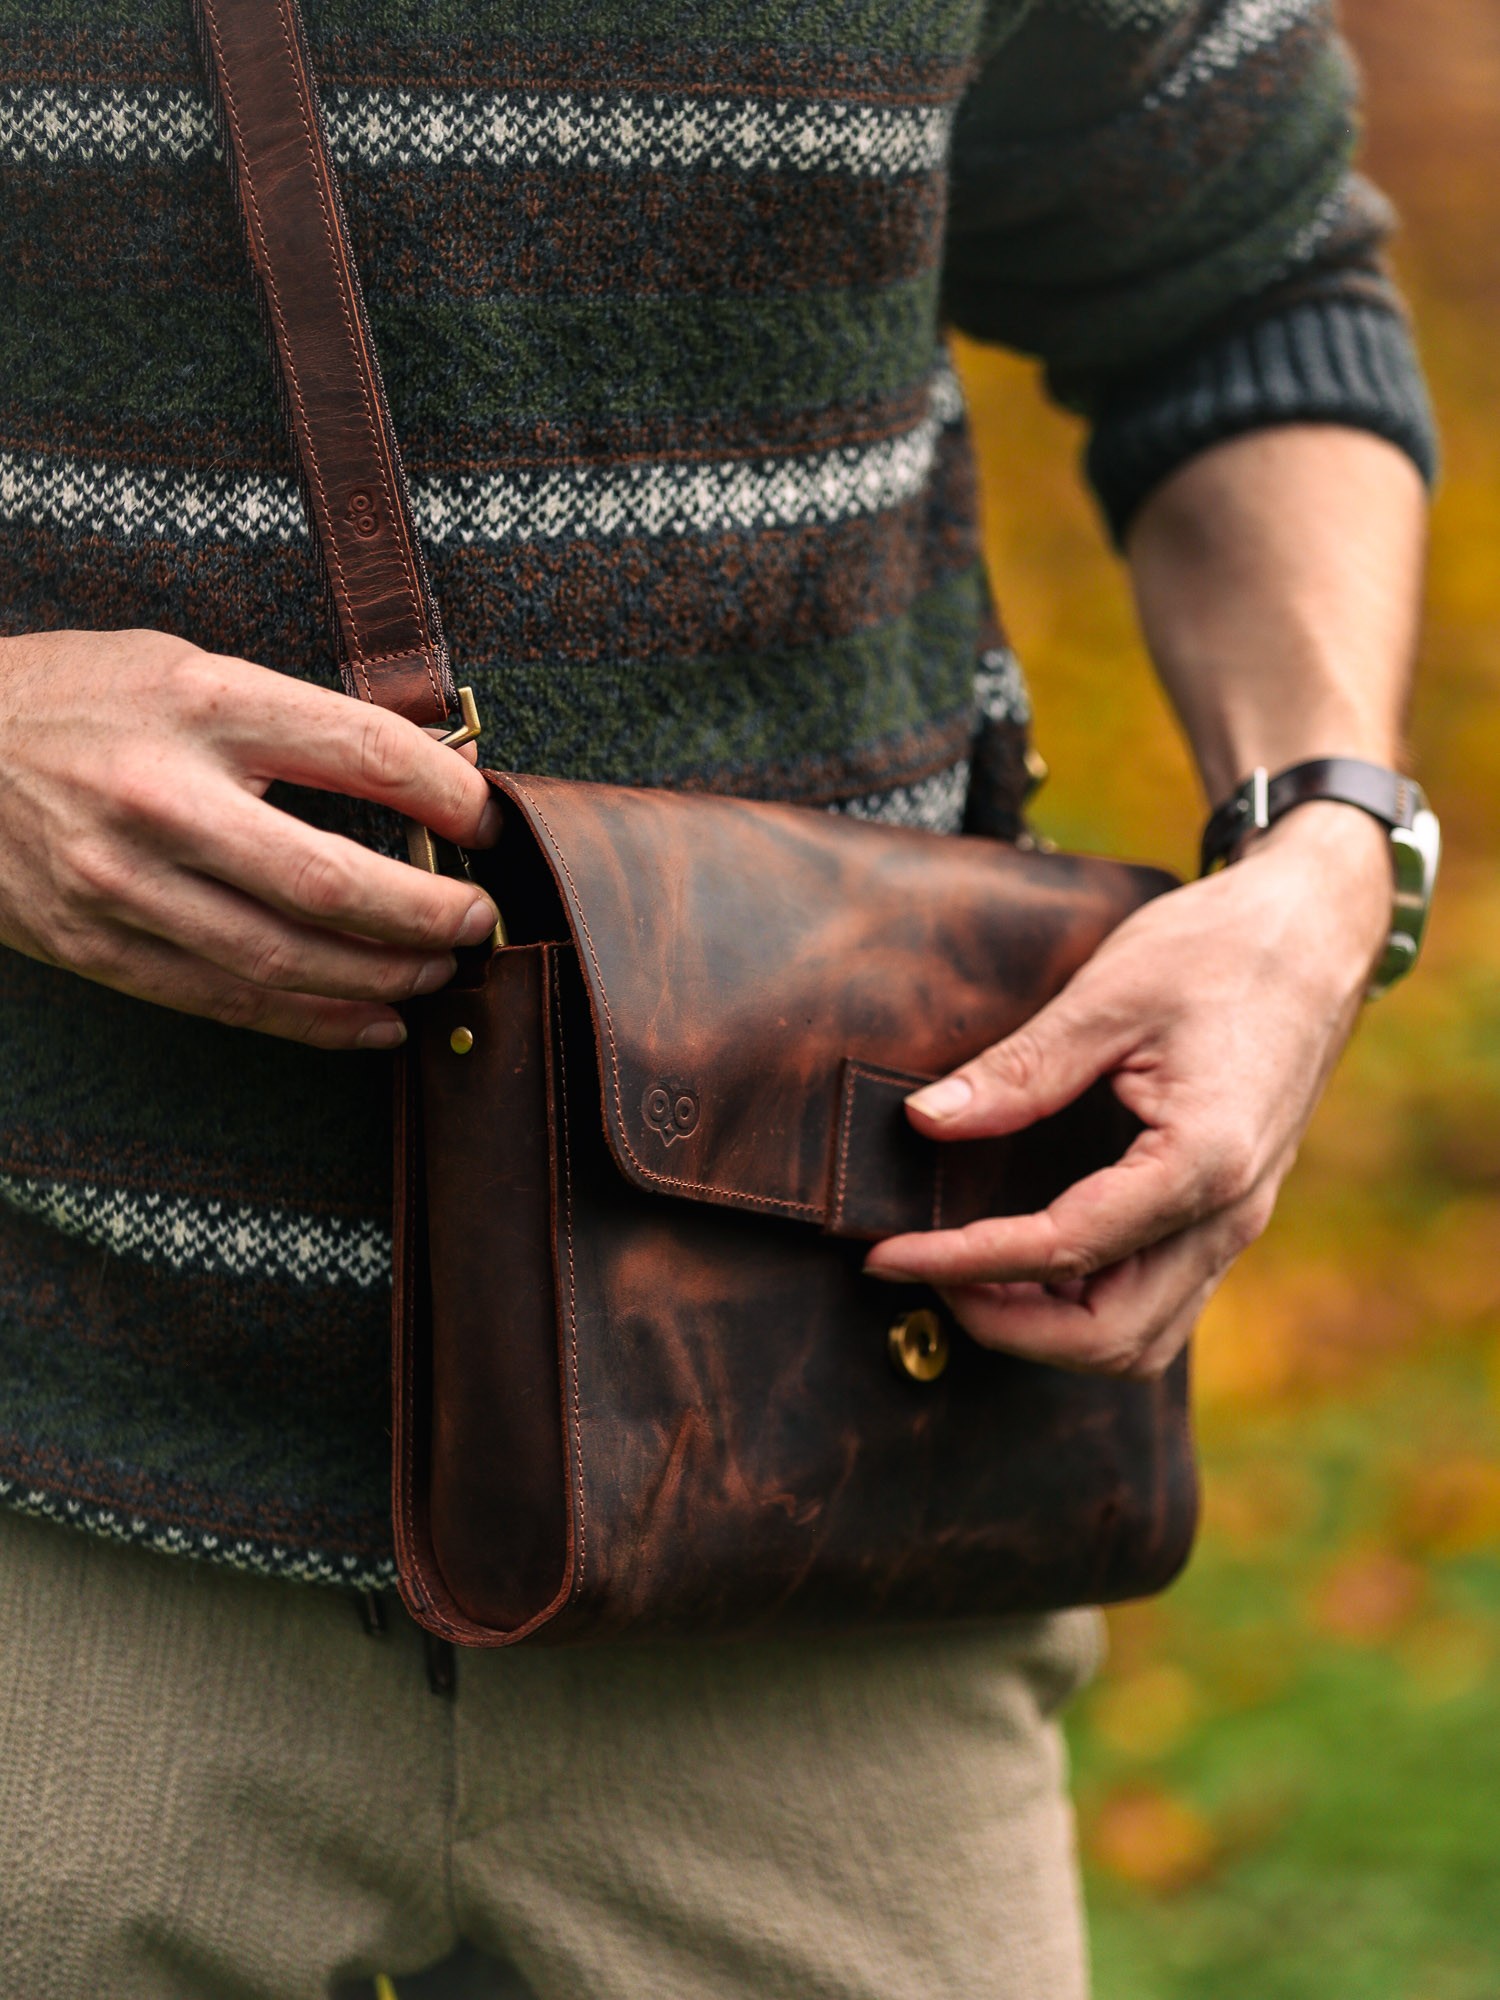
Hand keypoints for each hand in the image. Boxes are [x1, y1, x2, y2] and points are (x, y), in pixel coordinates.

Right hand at [0, 628, 501, 1048]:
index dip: (447, 795)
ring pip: (286, 960)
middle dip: (429, 912)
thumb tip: (419, 775)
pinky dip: (315, 1021)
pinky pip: (228, 1002)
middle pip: (332, 881)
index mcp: (197, 702)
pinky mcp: (97, 947)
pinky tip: (373, 1020)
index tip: (487, 820)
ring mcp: (122, 882)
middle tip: (479, 919)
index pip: (360, 750)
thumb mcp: (182, 667)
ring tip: (438, 969)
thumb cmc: (71, 699)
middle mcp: (160, 796)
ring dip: (383, 976)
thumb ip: (290, 719)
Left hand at [863, 805, 1393, 1376]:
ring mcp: (1237, 1221)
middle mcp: (1231, 1214)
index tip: (889, 1254)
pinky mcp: (1228, 1212)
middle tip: (926, 1272)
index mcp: (1203, 1161)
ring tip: (967, 1275)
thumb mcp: (1108, 996)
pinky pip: (1158, 1298)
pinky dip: (1085, 1302)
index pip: (1063, 1252)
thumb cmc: (1221, 947)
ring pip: (1140, 1336)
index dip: (963, 1262)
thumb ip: (1018, 1073)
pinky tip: (1027, 1259)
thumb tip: (925, 1123)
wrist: (1317, 928)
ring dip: (1047, 1328)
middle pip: (1111, 1337)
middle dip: (1007, 1325)